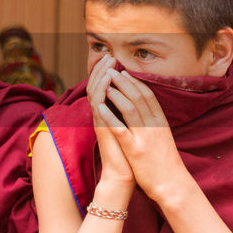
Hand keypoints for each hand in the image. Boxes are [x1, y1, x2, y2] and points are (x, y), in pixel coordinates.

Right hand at [88, 56, 134, 188]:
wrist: (123, 176)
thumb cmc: (130, 156)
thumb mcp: (131, 131)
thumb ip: (129, 117)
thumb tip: (135, 104)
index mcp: (111, 115)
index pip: (105, 90)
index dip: (108, 74)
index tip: (114, 61)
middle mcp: (103, 117)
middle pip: (98, 87)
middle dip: (103, 71)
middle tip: (108, 56)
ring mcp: (100, 122)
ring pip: (96, 93)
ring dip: (101, 76)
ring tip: (107, 63)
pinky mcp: (101, 128)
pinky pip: (98, 106)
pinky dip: (100, 92)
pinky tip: (105, 80)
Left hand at [95, 65, 188, 202]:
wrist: (173, 186)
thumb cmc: (166, 164)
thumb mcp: (163, 139)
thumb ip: (154, 126)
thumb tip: (145, 113)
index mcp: (161, 123)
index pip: (149, 96)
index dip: (136, 83)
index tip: (125, 72)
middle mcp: (154, 126)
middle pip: (139, 97)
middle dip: (124, 82)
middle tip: (111, 69)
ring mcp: (145, 137)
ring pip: (131, 108)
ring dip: (117, 93)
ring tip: (105, 81)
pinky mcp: (136, 150)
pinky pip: (121, 129)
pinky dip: (110, 116)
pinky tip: (99, 107)